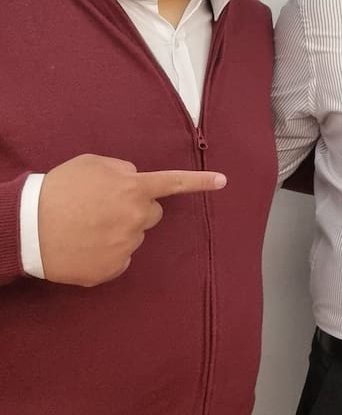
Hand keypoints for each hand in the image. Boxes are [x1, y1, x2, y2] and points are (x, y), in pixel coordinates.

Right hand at [37, 154, 225, 286]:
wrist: (25, 227)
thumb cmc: (57, 190)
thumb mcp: (92, 164)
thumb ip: (123, 170)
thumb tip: (136, 180)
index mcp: (134, 189)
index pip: (173, 184)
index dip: (200, 182)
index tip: (223, 181)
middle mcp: (136, 219)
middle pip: (151, 214)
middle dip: (135, 210)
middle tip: (103, 209)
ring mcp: (125, 246)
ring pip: (133, 237)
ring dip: (118, 232)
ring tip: (85, 227)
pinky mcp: (111, 269)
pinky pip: (120, 260)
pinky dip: (106, 254)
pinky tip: (84, 246)